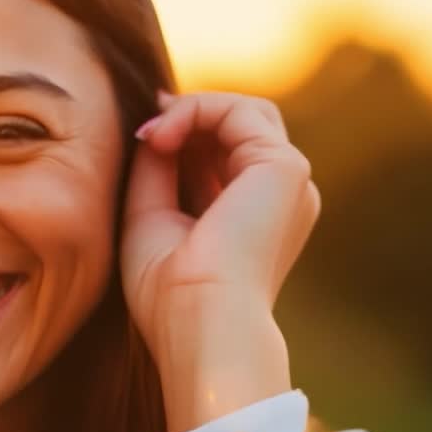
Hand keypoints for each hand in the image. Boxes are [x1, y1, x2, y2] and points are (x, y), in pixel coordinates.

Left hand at [120, 90, 320, 431]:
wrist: (196, 320)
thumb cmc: (168, 290)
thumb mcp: (152, 216)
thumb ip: (158, 168)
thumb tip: (156, 125)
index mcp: (258, 213)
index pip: (227, 149)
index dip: (185, 129)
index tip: (142, 134)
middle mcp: (281, 196)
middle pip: (240, 125)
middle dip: (188, 117)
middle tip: (145, 132)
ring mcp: (289, 180)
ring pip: (243, 111)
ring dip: (189, 110)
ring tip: (152, 136)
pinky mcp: (284, 167)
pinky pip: (238, 110)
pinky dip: (195, 110)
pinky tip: (162, 135)